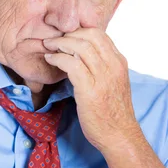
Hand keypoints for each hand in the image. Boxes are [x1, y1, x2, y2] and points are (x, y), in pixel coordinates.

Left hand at [42, 28, 141, 152]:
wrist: (119, 136)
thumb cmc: (112, 112)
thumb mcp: (113, 82)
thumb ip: (102, 67)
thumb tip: (82, 55)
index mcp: (119, 62)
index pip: (99, 34)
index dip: (79, 30)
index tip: (65, 35)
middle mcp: (113, 66)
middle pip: (89, 35)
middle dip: (67, 34)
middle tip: (53, 39)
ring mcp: (103, 77)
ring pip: (80, 47)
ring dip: (60, 43)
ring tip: (48, 46)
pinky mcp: (90, 89)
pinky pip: (71, 64)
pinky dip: (58, 58)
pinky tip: (50, 59)